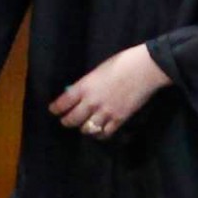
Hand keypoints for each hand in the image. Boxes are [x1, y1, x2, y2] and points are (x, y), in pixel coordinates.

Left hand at [48, 44, 170, 137]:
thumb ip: (88, 84)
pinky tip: (99, 132)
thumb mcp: (98, 71)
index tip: (53, 111)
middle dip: (67, 122)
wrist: (145, 69)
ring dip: (84, 129)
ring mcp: (105, 112)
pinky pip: (105, 133)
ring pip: (87, 129)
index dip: (56, 109)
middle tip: (66, 121)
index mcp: (84, 86)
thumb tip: (79, 94)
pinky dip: (100, 134)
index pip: (63, 103)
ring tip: (84, 127)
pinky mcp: (119, 119)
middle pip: (72, 119)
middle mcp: (91, 102)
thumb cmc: (122, 63)